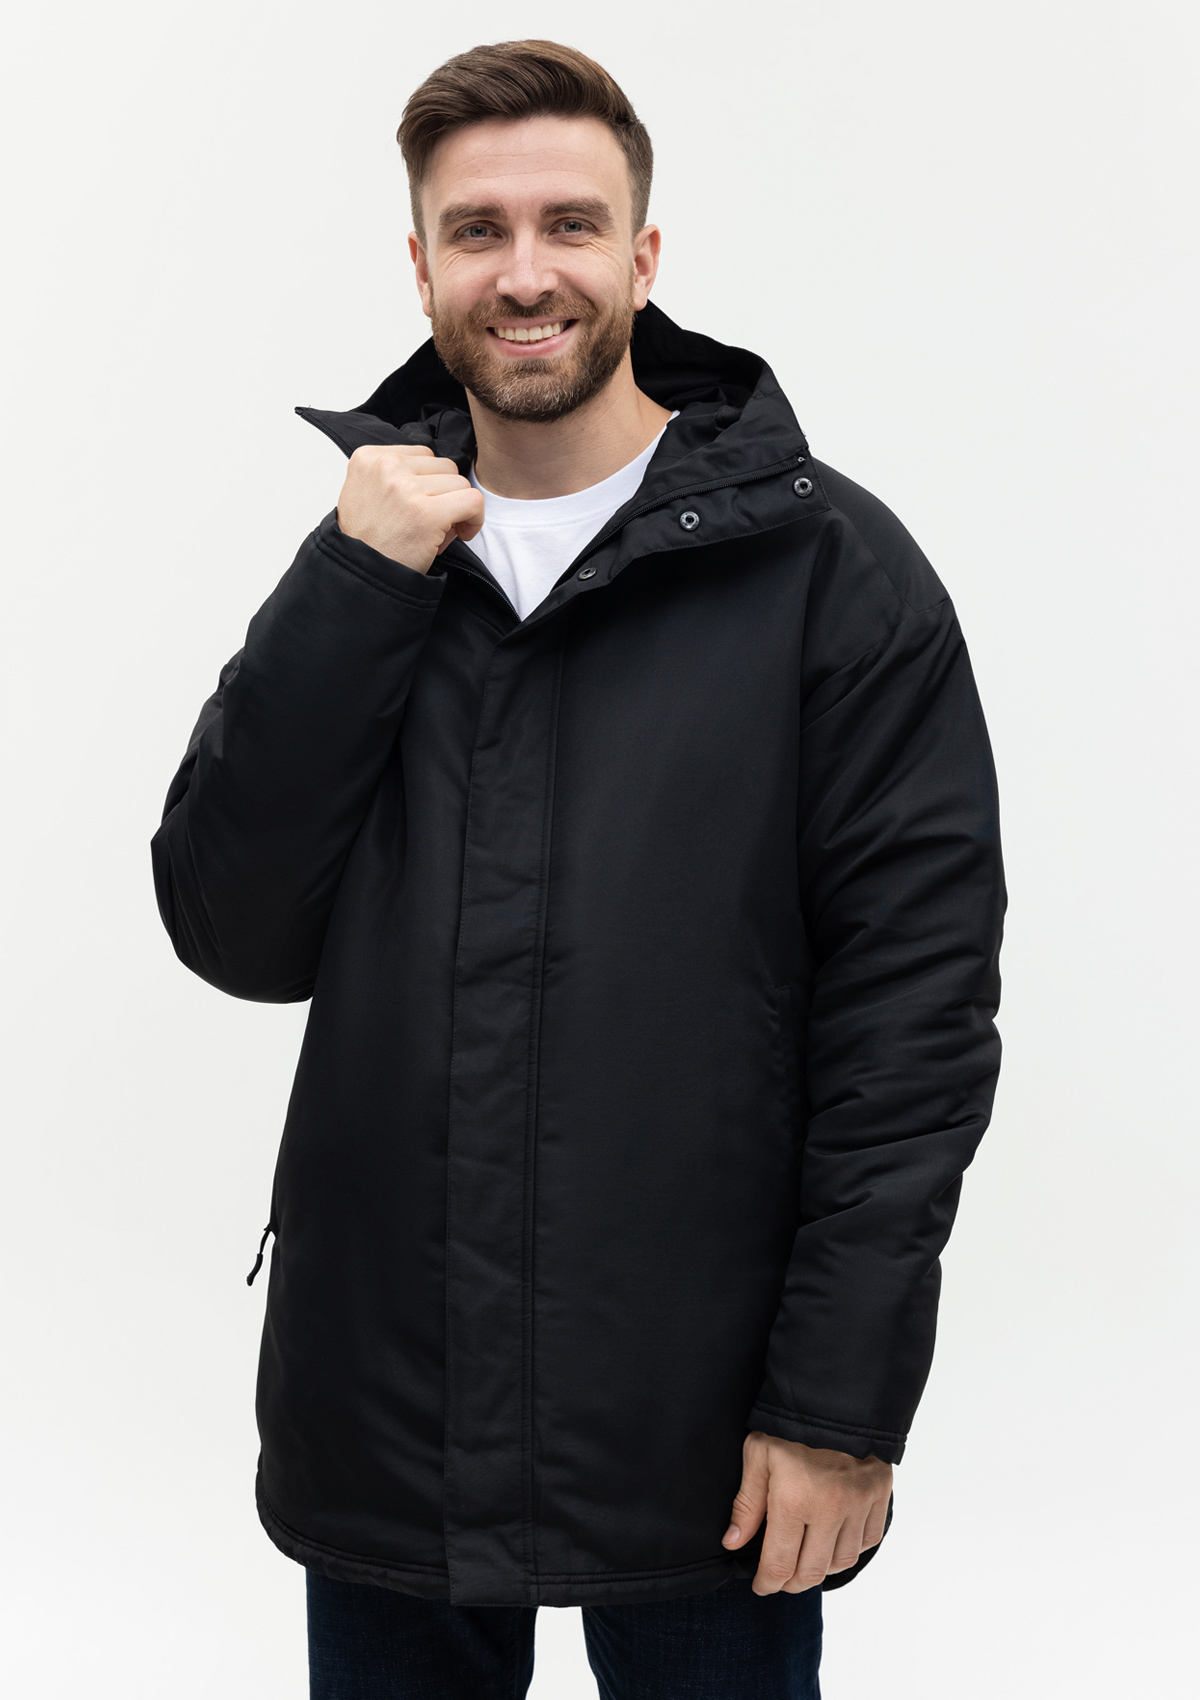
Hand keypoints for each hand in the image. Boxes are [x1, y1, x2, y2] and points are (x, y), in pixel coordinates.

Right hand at [336, 444, 484, 572]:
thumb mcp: (369, 494)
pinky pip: (472, 502)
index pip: (422, 454)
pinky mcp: (425, 513)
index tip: (424, 505)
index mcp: (368, 458)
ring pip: (460, 484)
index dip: (431, 482)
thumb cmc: (370, 542)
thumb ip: (398, 476)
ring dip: (458, 508)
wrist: (361, 577)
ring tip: (441, 530)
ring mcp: (405, 489)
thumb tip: (443, 475)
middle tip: (435, 521)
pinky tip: (463, 533)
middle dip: (446, 494)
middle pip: (444, 466)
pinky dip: (475, 518)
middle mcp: (385, 467)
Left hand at [722, 1432, 891, 1593]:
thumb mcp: (758, 1454)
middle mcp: (829, 1508)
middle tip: (780, 1578)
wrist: (835, 1394)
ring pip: (841, 1561)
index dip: (767, 1583)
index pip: (778, 1564)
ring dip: (821, 1568)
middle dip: (791, 1582)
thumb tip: (733, 1543)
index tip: (761, 1585)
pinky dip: (851, 1549)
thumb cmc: (790, 1423)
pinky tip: (834, 1541)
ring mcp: (859, 1503)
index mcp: (793, 1499)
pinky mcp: (879, 1494)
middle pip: (811, 1572)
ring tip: (805, 1559)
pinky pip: (868, 1541)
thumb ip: (747, 1503)